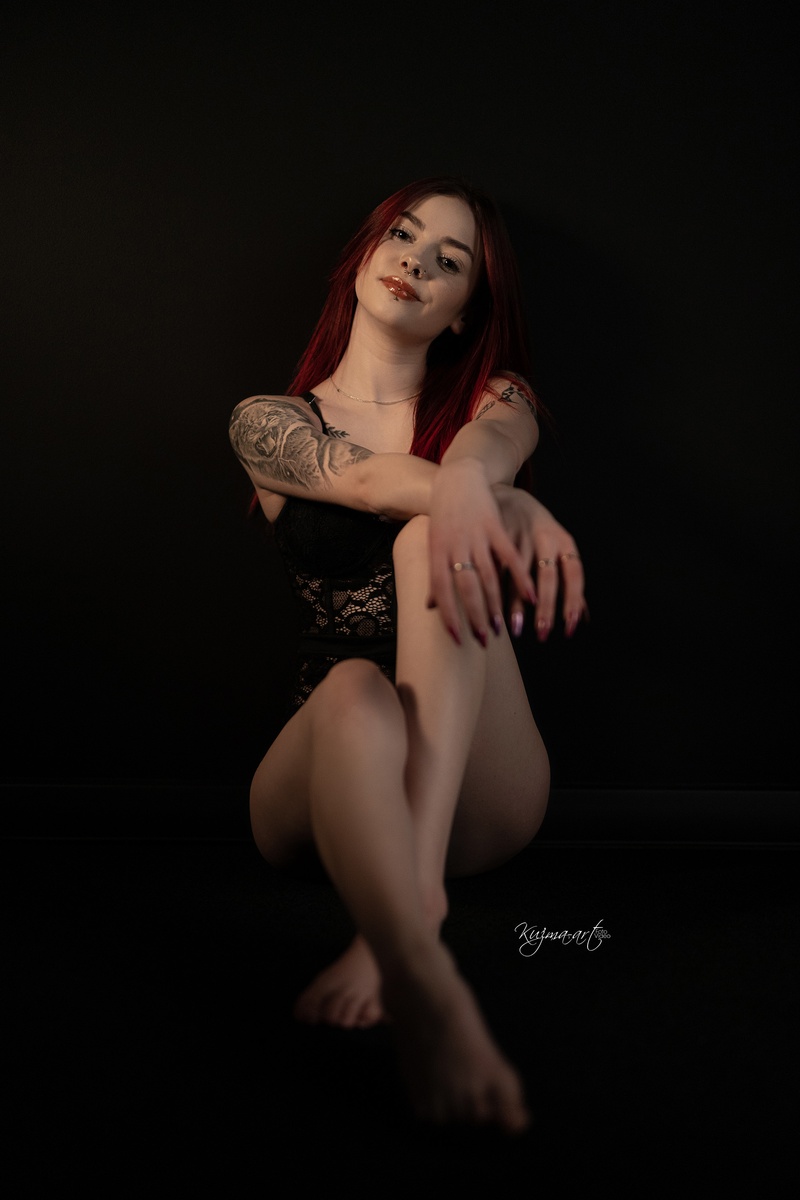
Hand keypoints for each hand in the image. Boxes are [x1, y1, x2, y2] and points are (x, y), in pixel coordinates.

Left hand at [427, 460, 535, 644]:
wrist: (457, 478)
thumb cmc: (444, 516)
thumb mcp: (434, 545)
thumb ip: (434, 576)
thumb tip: (430, 607)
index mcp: (437, 553)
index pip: (441, 591)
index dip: (450, 616)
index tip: (459, 640)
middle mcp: (455, 546)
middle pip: (466, 587)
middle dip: (476, 617)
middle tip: (486, 640)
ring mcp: (475, 535)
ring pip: (488, 575)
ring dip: (497, 604)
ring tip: (505, 627)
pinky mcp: (494, 526)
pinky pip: (509, 556)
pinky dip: (520, 577)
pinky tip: (531, 596)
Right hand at [492, 484, 587, 639]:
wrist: (508, 497)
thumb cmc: (538, 532)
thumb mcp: (559, 549)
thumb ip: (569, 582)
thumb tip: (583, 618)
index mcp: (564, 541)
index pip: (574, 575)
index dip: (573, 602)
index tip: (569, 628)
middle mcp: (545, 536)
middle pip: (548, 577)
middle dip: (545, 609)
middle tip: (542, 635)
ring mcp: (520, 535)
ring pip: (520, 575)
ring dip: (516, 605)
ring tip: (514, 630)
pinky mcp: (497, 536)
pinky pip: (497, 568)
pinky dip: (495, 590)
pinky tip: (492, 609)